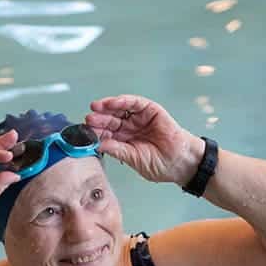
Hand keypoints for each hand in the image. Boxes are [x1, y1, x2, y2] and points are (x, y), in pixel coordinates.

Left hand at [86, 94, 203, 184]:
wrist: (180, 162)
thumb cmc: (160, 164)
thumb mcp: (134, 159)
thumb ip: (117, 150)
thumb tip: (98, 145)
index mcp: (125, 141)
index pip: (107, 134)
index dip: (96, 132)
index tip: (85, 132)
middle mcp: (131, 128)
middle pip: (111, 120)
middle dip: (99, 119)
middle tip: (88, 119)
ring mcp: (140, 118)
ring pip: (120, 109)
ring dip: (107, 107)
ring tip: (96, 108)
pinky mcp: (150, 110)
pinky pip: (135, 102)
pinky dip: (123, 101)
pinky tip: (112, 103)